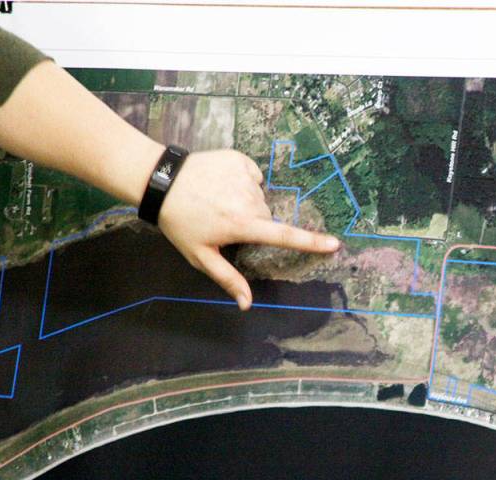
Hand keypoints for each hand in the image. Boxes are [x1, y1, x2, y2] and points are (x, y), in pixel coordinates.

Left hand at [156, 149, 340, 309]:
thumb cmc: (180, 222)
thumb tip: (246, 305)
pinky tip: (220, 183)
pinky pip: (252, 175)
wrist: (161, 181)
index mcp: (243, 225)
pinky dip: (241, 180)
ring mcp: (245, 177)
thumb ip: (228, 278)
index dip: (311, 242)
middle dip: (254, 222)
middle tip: (224, 220)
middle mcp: (249, 200)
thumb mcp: (200, 255)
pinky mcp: (240, 160)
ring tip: (218, 200)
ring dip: (246, 201)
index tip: (334, 244)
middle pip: (267, 216)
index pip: (284, 236)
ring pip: (259, 196)